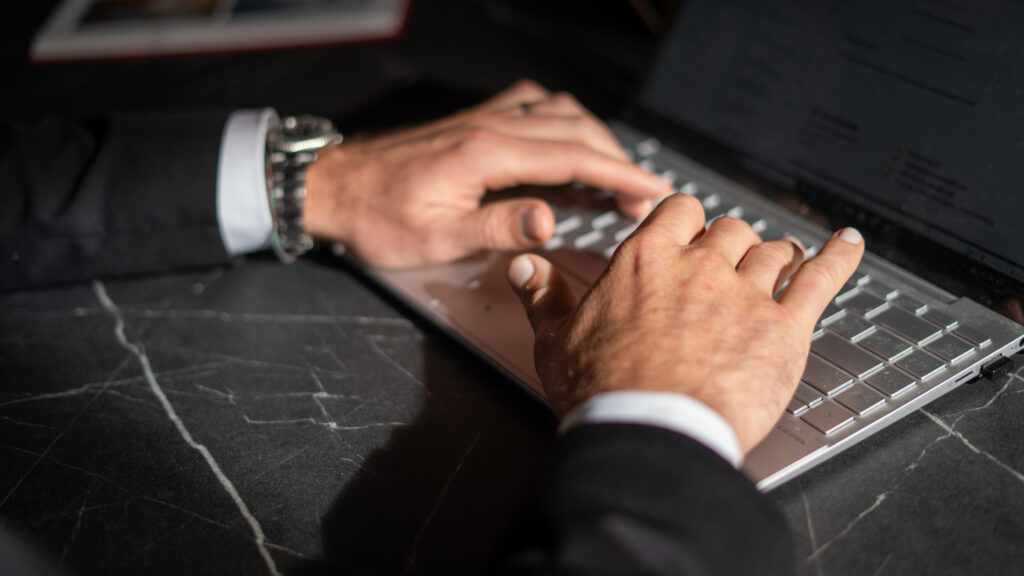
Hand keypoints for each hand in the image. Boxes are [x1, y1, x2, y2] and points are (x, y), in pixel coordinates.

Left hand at [303, 79, 670, 266]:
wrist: (334, 187)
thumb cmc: (377, 217)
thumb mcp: (436, 237)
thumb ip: (496, 228)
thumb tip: (549, 220)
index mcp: (484, 153)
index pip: (572, 156)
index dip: (619, 173)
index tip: (652, 190)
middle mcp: (488, 125)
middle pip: (574, 128)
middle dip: (617, 158)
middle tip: (641, 194)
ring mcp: (481, 117)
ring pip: (557, 110)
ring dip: (593, 136)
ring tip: (614, 170)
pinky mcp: (472, 119)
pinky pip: (532, 104)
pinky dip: (563, 120)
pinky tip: (567, 139)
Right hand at [506, 194, 864, 453]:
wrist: (650, 433)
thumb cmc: (603, 392)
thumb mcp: (555, 340)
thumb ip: (542, 296)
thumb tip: (524, 267)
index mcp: (646, 260)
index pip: (678, 211)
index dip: (686, 221)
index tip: (687, 232)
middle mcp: (700, 267)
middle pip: (729, 230)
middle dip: (730, 244)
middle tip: (727, 264)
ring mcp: (747, 294)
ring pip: (773, 252)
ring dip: (776, 256)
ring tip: (780, 262)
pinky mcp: (784, 327)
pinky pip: (822, 278)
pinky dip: (840, 257)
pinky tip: (849, 244)